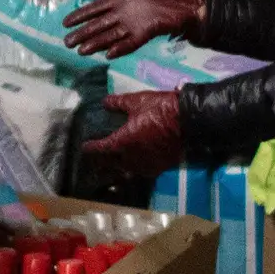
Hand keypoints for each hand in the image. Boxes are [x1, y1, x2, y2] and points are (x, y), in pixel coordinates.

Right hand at [64, 0, 202, 56]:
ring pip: (111, 35)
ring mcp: (135, 24)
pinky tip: (109, 54)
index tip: (66, 22)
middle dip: (83, 33)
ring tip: (82, 51)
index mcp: (122, 0)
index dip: (82, 15)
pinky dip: (121, 47)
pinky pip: (132, 41)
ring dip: (97, 43)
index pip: (97, 8)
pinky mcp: (147, 32)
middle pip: (99, 25)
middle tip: (66, 42)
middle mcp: (124, 14)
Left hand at [72, 89, 189, 184]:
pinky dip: (135, 170)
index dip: (92, 148)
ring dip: (117, 169)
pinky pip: (143, 172)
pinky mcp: (160, 166)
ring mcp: (147, 163)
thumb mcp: (137, 101)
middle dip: (102, 162)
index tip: (85, 147)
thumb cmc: (161, 109)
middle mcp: (132, 157)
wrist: (189, 120)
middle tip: (94, 161)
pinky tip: (134, 168)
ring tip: (112, 167)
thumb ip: (118, 103)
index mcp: (123, 141)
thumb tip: (104, 102)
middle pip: (112, 163)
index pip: (102, 148)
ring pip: (127, 170)